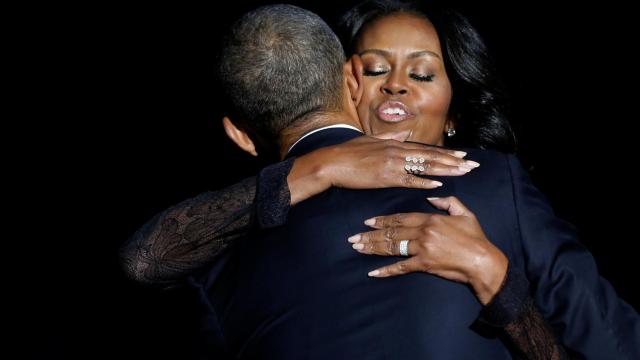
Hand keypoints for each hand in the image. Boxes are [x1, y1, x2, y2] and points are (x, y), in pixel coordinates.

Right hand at [288, 132, 479, 203]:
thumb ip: (387, 139)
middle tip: (472, 164)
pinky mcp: (385, 176)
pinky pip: (409, 179)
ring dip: (446, 169)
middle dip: (453, 161)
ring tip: (463, 172)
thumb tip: (399, 136)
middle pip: (431, 156)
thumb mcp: (369, 141)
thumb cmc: (347, 153)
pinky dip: (424, 181)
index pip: (425, 149)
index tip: (461, 155)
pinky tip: (438, 183)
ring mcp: (392, 163)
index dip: (445, 153)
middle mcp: (397, 151)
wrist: (331, 162)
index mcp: (394, 144)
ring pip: (424, 166)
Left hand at [348, 196, 507, 304]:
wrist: (483, 261)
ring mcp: (422, 249)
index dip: (382, 219)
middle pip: (391, 232)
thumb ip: (448, 202)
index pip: (400, 217)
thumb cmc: (475, 237)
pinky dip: (386, 270)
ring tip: (358, 249)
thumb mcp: (464, 213)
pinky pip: (401, 267)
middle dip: (370, 235)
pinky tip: (373, 272)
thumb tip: (431, 197)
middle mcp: (422, 232)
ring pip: (392, 247)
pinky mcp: (424, 265)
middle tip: (354, 237)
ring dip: (373, 248)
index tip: (368, 221)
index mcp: (430, 219)